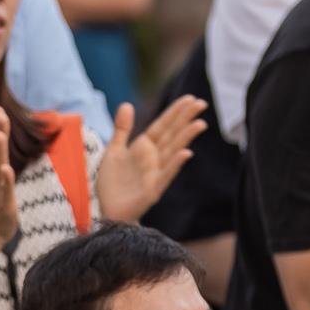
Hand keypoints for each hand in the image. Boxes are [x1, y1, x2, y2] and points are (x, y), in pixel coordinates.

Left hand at [92, 96, 205, 224]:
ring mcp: (155, 173)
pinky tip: (186, 153)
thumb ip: (122, 129)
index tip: (190, 98)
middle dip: (186, 119)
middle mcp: (153, 158)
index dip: (175, 112)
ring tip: (200, 124)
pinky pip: (166, 175)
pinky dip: (175, 164)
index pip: (162, 126)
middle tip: (202, 103)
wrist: (108, 211)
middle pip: (172, 135)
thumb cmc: (112, 184)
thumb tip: (128, 104)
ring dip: (186, 138)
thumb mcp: (114, 151)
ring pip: (173, 152)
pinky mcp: (153, 190)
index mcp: (144, 148)